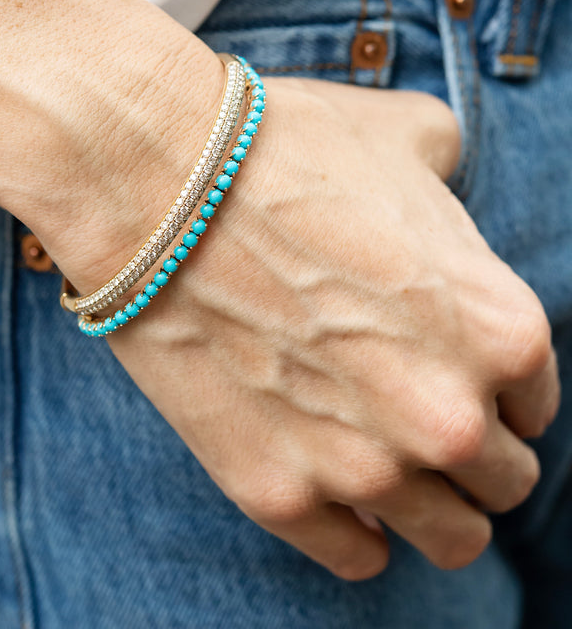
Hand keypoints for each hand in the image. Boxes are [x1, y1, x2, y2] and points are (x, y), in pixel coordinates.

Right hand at [106, 77, 558, 579]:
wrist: (161, 184)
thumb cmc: (284, 152)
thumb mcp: (408, 136)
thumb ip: (452, 180)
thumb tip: (442, 190)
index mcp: (502, 331)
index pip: (533, 402)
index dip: (491, 386)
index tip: (445, 371)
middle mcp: (449, 415)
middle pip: (501, 479)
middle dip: (468, 449)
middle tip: (409, 410)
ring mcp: (362, 466)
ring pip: (448, 539)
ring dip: (429, 507)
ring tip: (383, 463)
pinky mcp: (277, 492)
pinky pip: (355, 558)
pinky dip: (355, 534)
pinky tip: (332, 490)